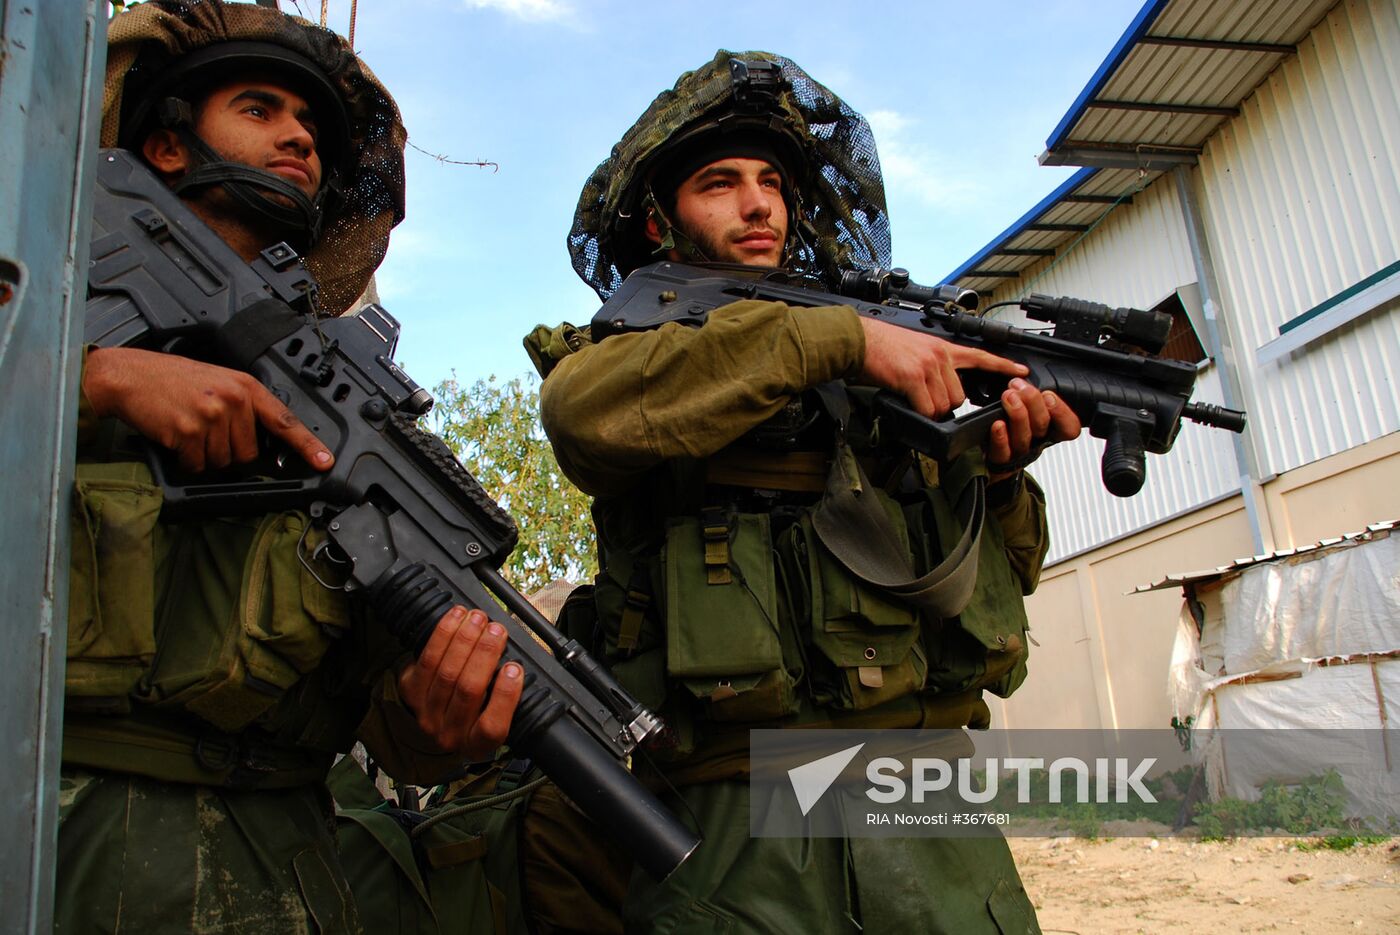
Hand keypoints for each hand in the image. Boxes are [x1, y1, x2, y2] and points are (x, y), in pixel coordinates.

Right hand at [82, 347, 333, 472]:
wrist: (129, 375)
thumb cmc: (171, 380)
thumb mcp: (217, 382)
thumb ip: (242, 406)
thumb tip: (258, 442)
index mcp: (244, 387)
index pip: (284, 420)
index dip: (307, 445)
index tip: (324, 462)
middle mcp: (233, 401)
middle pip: (248, 453)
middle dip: (227, 451)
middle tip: (205, 429)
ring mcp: (211, 416)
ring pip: (222, 462)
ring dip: (204, 456)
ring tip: (187, 428)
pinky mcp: (188, 432)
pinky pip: (197, 465)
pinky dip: (186, 460)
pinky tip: (175, 438)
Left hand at [397, 607, 522, 760]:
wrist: (437, 716)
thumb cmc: (478, 710)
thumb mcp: (498, 713)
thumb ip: (510, 695)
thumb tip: (521, 661)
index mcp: (477, 744)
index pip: (492, 725)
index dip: (505, 696)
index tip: (515, 668)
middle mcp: (450, 734)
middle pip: (468, 690)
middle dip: (484, 654)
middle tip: (497, 630)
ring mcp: (427, 714)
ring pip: (447, 672)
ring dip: (464, 639)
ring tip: (478, 618)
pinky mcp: (410, 692)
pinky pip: (427, 659)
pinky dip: (443, 634)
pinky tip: (456, 617)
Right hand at [857, 317, 1028, 417]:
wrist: (857, 340)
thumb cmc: (879, 347)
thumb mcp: (914, 350)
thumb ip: (932, 367)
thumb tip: (935, 392)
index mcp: (942, 347)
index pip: (980, 356)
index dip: (1003, 365)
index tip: (1022, 371)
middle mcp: (940, 355)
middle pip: (958, 396)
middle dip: (942, 405)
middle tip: (921, 400)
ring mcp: (929, 365)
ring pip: (944, 405)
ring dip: (928, 410)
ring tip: (910, 398)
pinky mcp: (914, 376)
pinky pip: (927, 408)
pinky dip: (917, 412)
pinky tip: (906, 401)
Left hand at [986, 378, 1082, 480]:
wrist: (990, 455)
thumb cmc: (1010, 426)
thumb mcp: (1026, 406)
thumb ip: (1031, 394)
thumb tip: (1024, 373)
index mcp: (1049, 430)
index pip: (1069, 427)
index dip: (1063, 413)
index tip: (1048, 395)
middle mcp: (1037, 442)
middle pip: (1043, 427)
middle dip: (1032, 402)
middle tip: (1019, 386)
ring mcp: (1019, 453)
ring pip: (1024, 438)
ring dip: (1017, 415)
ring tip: (1008, 397)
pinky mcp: (1000, 460)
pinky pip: (1003, 453)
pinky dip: (1001, 438)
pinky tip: (997, 424)